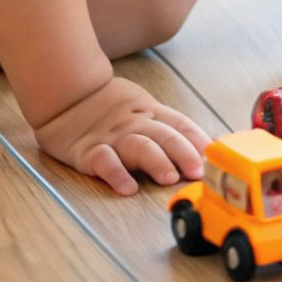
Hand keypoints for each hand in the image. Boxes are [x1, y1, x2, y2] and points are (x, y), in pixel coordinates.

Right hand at [34, 76, 210, 196]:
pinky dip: (116, 174)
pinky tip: (127, 187)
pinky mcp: (89, 151)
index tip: (216, 155)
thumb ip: (165, 124)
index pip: (180, 123)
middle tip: (197, 171)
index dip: (198, 139)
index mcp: (150, 112)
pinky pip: (104, 161)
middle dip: (184, 153)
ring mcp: (112, 137)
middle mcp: (135, 124)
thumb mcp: (141, 106)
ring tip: (169, 177)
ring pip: (139, 146)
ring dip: (157, 161)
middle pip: (164, 135)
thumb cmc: (108, 105)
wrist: (65, 93)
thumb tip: (203, 146)